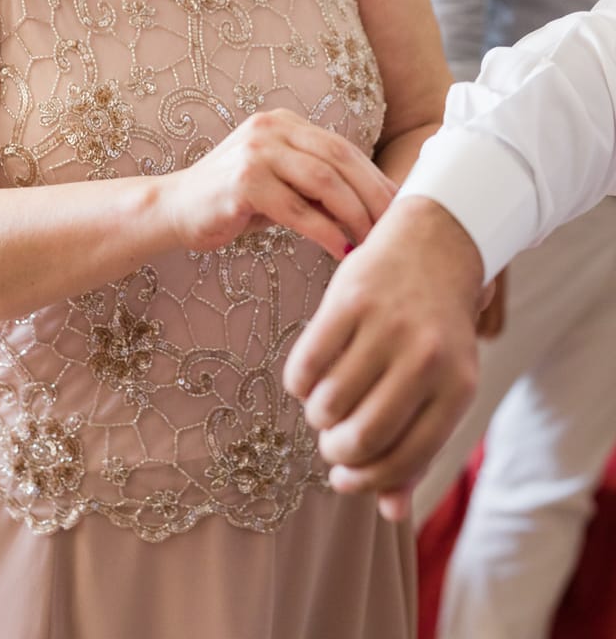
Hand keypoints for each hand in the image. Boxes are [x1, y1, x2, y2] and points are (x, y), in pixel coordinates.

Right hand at [163, 108, 397, 260]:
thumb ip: (317, 184)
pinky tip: (340, 250)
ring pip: (324, 181)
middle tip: (396, 228)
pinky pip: (297, 209)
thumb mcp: (280, 183)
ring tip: (370, 242)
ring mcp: (256, 153)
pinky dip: (324, 231)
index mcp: (283, 122)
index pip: (343, 148)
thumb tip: (375, 206)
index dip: (375, 179)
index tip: (401, 209)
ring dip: (354, 215)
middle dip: (373, 196)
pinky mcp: (243, 183)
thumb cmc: (232, 202)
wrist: (173, 209)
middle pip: (340, 159)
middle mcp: (270, 129)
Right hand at [283, 194, 485, 519]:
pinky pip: (305, 364)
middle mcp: (425, 358)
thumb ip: (416, 447)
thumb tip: (388, 512)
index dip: (365, 480)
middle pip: (360, 437)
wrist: (434, 244)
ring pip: (328, 403)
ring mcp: (385, 326)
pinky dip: (299, 383)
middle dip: (335, 451)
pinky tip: (308, 377)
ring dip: (317, 416)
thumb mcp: (442, 385)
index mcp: (457, 387)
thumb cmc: (435, 329)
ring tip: (324, 406)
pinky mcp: (347, 300)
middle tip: (330, 441)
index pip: (403, 460)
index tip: (344, 477)